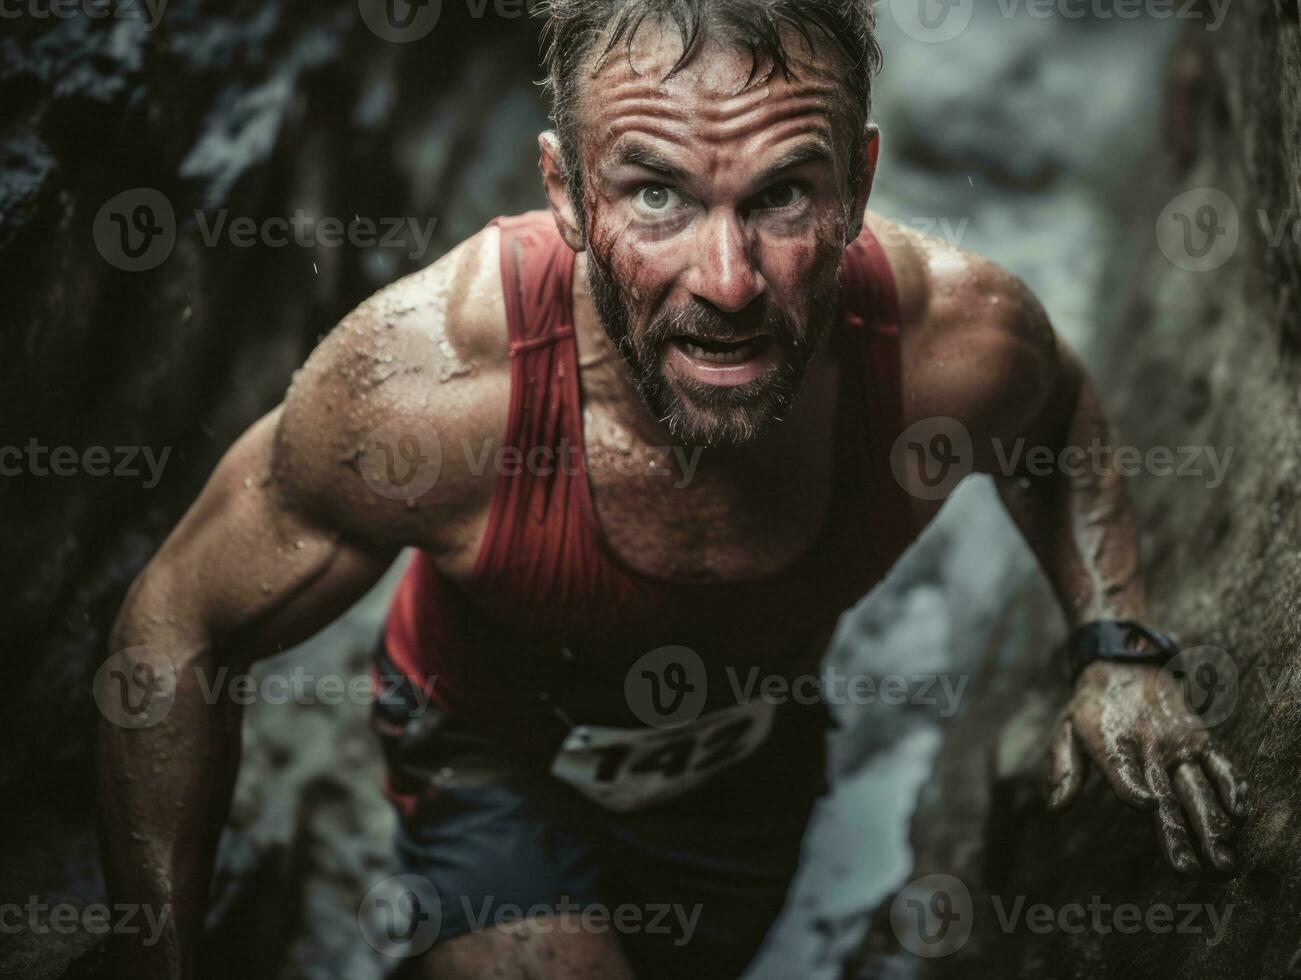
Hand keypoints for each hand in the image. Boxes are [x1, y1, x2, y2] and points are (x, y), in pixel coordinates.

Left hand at [1047, 661, 1247, 873]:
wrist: (1124, 661)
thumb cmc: (1092, 705)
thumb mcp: (1067, 730)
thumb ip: (1064, 770)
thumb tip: (1055, 808)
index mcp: (1113, 743)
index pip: (1124, 772)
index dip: (1134, 789)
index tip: (1148, 807)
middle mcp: (1149, 745)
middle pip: (1166, 794)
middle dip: (1181, 833)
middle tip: (1193, 869)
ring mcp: (1178, 743)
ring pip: (1197, 787)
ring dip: (1212, 823)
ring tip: (1223, 857)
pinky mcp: (1198, 739)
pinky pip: (1219, 765)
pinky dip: (1232, 787)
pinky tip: (1240, 814)